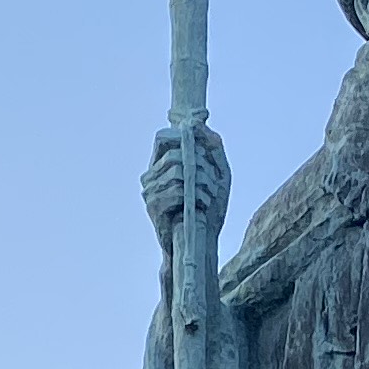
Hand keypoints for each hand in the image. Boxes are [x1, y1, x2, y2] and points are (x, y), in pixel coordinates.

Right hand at [142, 123, 230, 244]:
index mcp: (162, 165)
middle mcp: (151, 176)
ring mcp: (150, 192)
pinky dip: (196, 196)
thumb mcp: (218, 173)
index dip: (181, 135)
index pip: (162, 137)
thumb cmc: (209, 208)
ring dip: (202, 183)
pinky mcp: (154, 208)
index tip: (201, 144)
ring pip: (178, 171)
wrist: (203, 243)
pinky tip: (203, 206)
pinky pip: (176, 190)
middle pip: (175, 153)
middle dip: (201, 164)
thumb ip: (212, 146)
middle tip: (212, 181)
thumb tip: (198, 124)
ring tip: (210, 197)